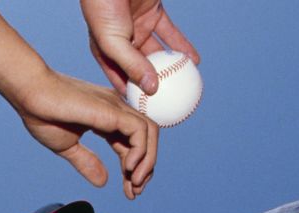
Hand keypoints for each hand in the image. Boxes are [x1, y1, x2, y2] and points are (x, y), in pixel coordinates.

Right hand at [11, 69, 158, 198]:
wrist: (29, 95)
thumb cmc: (42, 115)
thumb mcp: (68, 147)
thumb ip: (87, 162)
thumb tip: (104, 182)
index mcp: (106, 118)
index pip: (133, 144)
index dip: (133, 170)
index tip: (129, 191)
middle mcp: (116, 110)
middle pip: (147, 139)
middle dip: (145, 168)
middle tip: (135, 191)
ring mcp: (116, 107)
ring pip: (150, 133)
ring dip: (147, 162)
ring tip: (134, 183)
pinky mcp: (113, 110)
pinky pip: (140, 131)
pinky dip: (140, 152)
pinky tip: (127, 169)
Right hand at [80, 0, 199, 93]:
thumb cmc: (103, 4)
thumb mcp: (112, 40)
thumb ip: (131, 64)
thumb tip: (152, 89)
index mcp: (106, 52)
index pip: (121, 82)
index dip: (134, 99)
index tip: (149, 115)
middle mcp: (123, 43)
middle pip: (142, 72)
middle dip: (155, 89)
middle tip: (171, 105)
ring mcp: (139, 29)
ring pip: (159, 55)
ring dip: (172, 69)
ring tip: (185, 86)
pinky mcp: (154, 14)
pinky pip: (171, 35)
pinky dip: (182, 47)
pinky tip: (194, 61)